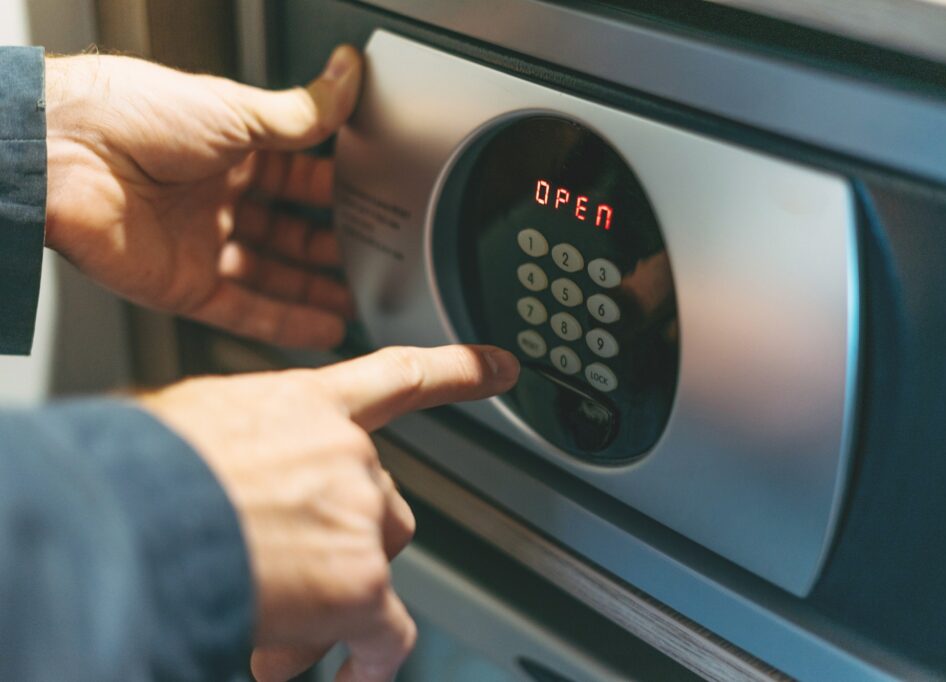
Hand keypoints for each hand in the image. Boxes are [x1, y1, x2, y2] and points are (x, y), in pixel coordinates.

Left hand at [44, 46, 361, 346]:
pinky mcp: (183, 287)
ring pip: (271, 276)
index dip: (333, 191)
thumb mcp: (235, 110)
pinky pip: (245, 311)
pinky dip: (286, 323)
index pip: (295, 176)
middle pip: (286, 231)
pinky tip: (324, 329)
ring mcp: (199, 244)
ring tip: (359, 302)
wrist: (60, 154)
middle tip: (372, 259)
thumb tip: (347, 79)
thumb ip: (302, 114)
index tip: (372, 202)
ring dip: (314, 291)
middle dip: (330, 246)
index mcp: (227, 150)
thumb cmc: (130, 115)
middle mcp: (213, 198)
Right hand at [140, 344, 520, 681]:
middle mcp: (348, 455)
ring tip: (271, 620)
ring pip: (374, 565)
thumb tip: (230, 471)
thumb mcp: (193, 422)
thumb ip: (244, 441)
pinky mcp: (360, 583)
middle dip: (343, 540)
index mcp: (308, 405)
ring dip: (336, 597)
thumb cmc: (142, 469)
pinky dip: (369, 660)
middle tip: (292, 571)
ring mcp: (360, 517)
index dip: (458, 371)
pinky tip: (352, 676)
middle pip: (381, 502)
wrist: (128, 516)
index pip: (399, 377)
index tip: (504, 366)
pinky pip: (387, 632)